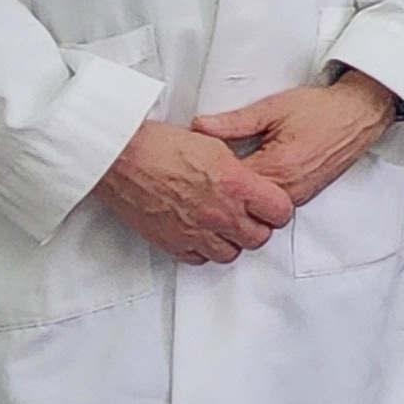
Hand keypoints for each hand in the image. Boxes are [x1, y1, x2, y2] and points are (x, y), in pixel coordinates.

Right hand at [95, 119, 295, 263]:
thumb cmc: (164, 145)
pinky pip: (199, 258)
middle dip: (258, 226)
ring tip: (222, 224)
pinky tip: (199, 231)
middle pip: (259, 238)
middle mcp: (220, 214)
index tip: (271, 203)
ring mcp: (196, 232)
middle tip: (248, 214)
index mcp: (236, 186)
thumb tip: (252, 184)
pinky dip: (203, 248)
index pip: (280, 212)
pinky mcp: (173, 243)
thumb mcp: (216, 146)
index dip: (278, 208)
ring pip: (231, 253)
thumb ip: (240, 173)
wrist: (123, 158)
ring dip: (231, 241)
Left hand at [194, 71, 395, 210]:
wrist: (358, 114)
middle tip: (198, 176)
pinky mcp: (303, 196)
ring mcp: (297, 196)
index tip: (192, 166)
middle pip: (240, 203)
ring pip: (255, 210)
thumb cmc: (322, 110)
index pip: (230, 184)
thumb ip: (233, 122)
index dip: (207, 176)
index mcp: (277, 167)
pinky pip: (271, 206)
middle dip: (219, 191)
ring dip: (238, 198)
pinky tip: (246, 184)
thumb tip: (200, 127)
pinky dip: (255, 198)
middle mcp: (288, 189)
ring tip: (219, 182)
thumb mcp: (272, 108)